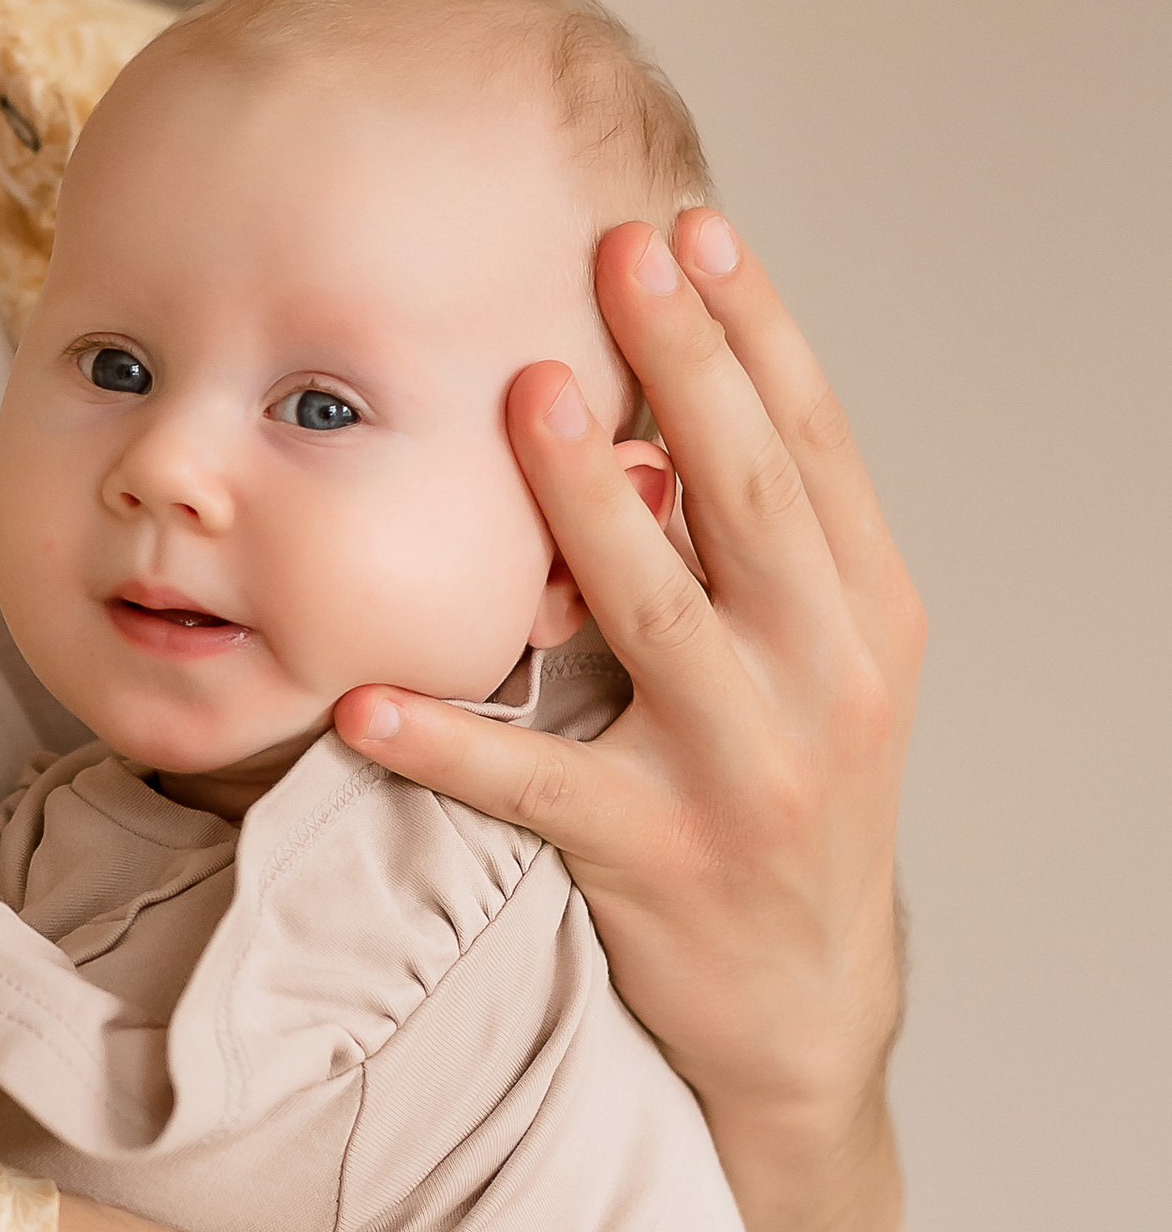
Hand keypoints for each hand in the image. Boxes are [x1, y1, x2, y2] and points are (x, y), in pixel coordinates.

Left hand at [337, 211, 923, 1231]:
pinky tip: (366, 703)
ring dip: (588, 505)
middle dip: (686, 367)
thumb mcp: (815, 666)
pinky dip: (447, 743)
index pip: (813, 447)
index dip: (755, 333)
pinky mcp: (653, 855)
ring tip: (523, 399)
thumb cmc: (784, 798)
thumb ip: (759, 549)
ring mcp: (743, 773)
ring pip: (659, 616)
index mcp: (866, 615)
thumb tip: (669, 390)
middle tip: (617, 256)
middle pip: (750, 498)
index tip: (692, 229)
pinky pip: (534, 787)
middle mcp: (823, 682)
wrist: (804, 1002)